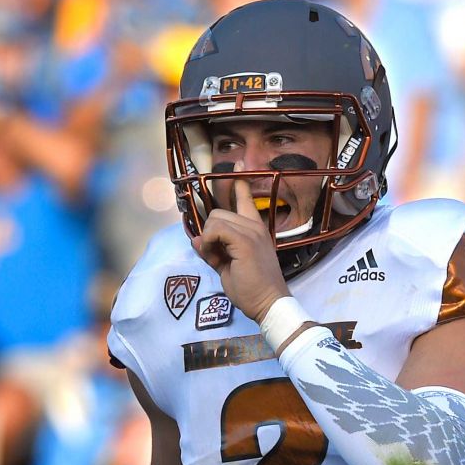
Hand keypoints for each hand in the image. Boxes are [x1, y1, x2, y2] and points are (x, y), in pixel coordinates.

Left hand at [192, 163, 289, 322]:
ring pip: (214, 220)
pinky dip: (209, 244)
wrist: (268, 302)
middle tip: (217, 257)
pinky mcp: (244, 240)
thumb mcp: (228, 266)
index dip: (240, 181)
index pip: (246, 198)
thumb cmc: (252, 288)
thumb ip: (213, 251)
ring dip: (208, 241)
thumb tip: (196, 239)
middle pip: (218, 213)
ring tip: (219, 260)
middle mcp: (254, 226)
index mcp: (255, 230)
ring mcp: (251, 231)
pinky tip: (217, 257)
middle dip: (209, 234)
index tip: (239, 162)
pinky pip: (214, 230)